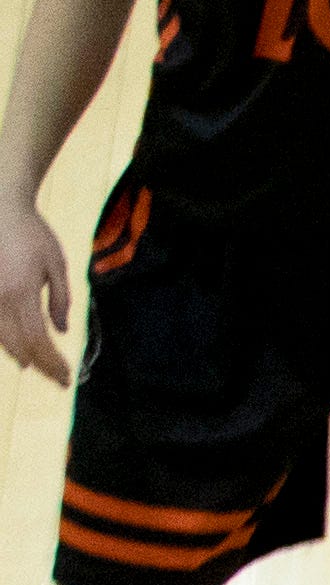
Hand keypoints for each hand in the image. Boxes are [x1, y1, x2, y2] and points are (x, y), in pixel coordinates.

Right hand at [0, 208, 63, 388]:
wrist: (0, 207)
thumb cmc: (31, 233)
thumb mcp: (56, 265)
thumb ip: (61, 300)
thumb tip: (61, 330)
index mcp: (20, 293)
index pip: (38, 341)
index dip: (52, 363)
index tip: (67, 377)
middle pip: (18, 345)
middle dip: (40, 365)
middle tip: (57, 377)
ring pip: (0, 338)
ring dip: (20, 354)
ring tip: (38, 365)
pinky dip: (5, 338)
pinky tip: (18, 345)